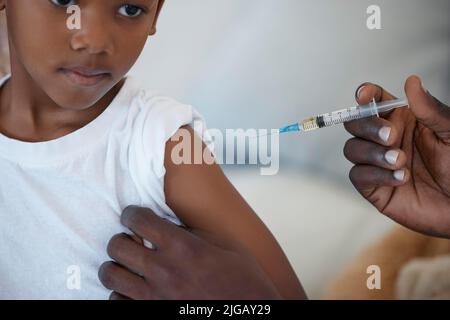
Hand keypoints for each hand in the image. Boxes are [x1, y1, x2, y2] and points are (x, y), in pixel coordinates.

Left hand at [98, 206, 281, 299]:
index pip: (138, 220)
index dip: (131, 213)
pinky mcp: (151, 314)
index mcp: (183, 247)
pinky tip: (134, 290)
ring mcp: (154, 297)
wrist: (250, 315)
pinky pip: (116, 302)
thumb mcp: (226, 247)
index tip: (133, 216)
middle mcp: (164, 270)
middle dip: (120, 238)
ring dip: (116, 266)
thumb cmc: (244, 282)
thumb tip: (171, 228)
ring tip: (128, 266)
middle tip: (130, 240)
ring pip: (110, 275)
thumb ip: (194, 234)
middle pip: (117, 246)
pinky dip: (121, 294)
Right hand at [344, 75, 449, 237]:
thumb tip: (412, 81)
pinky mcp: (372, 187)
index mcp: (401, 120)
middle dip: (367, 127)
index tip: (364, 95)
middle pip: (354, 123)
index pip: (374, 101)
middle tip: (391, 136)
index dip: (365, 95)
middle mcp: (384, 139)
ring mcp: (376, 163)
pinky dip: (377, 175)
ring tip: (400, 161)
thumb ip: (429, 109)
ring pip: (352, 148)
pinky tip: (401, 178)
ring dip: (373, 153)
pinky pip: (358, 175)